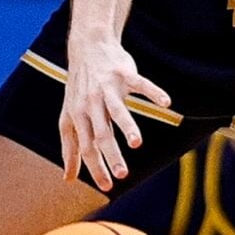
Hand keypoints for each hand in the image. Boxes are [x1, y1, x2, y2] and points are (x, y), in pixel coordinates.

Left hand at [59, 34, 170, 192]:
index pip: (87, 147)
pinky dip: (153, 92)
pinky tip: (166, 104)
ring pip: (117, 110)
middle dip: (111, 154)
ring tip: (137, 143)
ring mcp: (107, 87)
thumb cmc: (79, 89)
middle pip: (100, 132)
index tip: (109, 187)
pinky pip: (140, 83)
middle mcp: (91, 103)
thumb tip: (68, 179)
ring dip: (127, 126)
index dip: (96, 167)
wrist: (87, 48)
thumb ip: (70, 148)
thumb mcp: (69, 117)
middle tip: (123, 175)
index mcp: (79, 116)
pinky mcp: (123, 73)